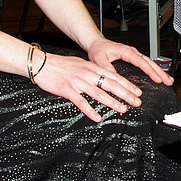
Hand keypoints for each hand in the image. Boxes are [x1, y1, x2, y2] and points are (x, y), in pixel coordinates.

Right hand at [31, 38, 172, 122]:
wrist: (42, 63)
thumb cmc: (61, 65)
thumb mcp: (81, 64)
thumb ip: (93, 71)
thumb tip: (106, 78)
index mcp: (92, 67)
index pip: (114, 76)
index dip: (127, 84)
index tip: (137, 91)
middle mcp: (87, 73)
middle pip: (110, 84)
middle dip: (125, 93)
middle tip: (136, 101)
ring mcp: (78, 82)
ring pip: (99, 93)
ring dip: (112, 102)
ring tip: (122, 109)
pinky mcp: (67, 90)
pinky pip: (81, 102)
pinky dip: (90, 110)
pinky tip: (97, 117)